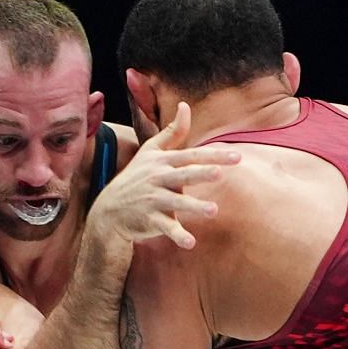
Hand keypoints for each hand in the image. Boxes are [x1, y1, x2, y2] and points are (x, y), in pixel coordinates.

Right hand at [89, 101, 238, 250]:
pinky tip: (191, 243)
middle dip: (201, 173)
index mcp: (163, 162)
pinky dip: (178, 235)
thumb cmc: (137, 176)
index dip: (213, 155)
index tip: (237, 157)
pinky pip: (166, 228)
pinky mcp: (150, 220)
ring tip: (213, 211)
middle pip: (183, 175)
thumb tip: (185, 105)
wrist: (110, 208)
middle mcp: (159, 179)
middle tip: (220, 173)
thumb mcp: (151, 151)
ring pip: (175, 203)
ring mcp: (153, 200)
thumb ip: (173, 132)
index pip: (191, 156)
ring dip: (194, 207)